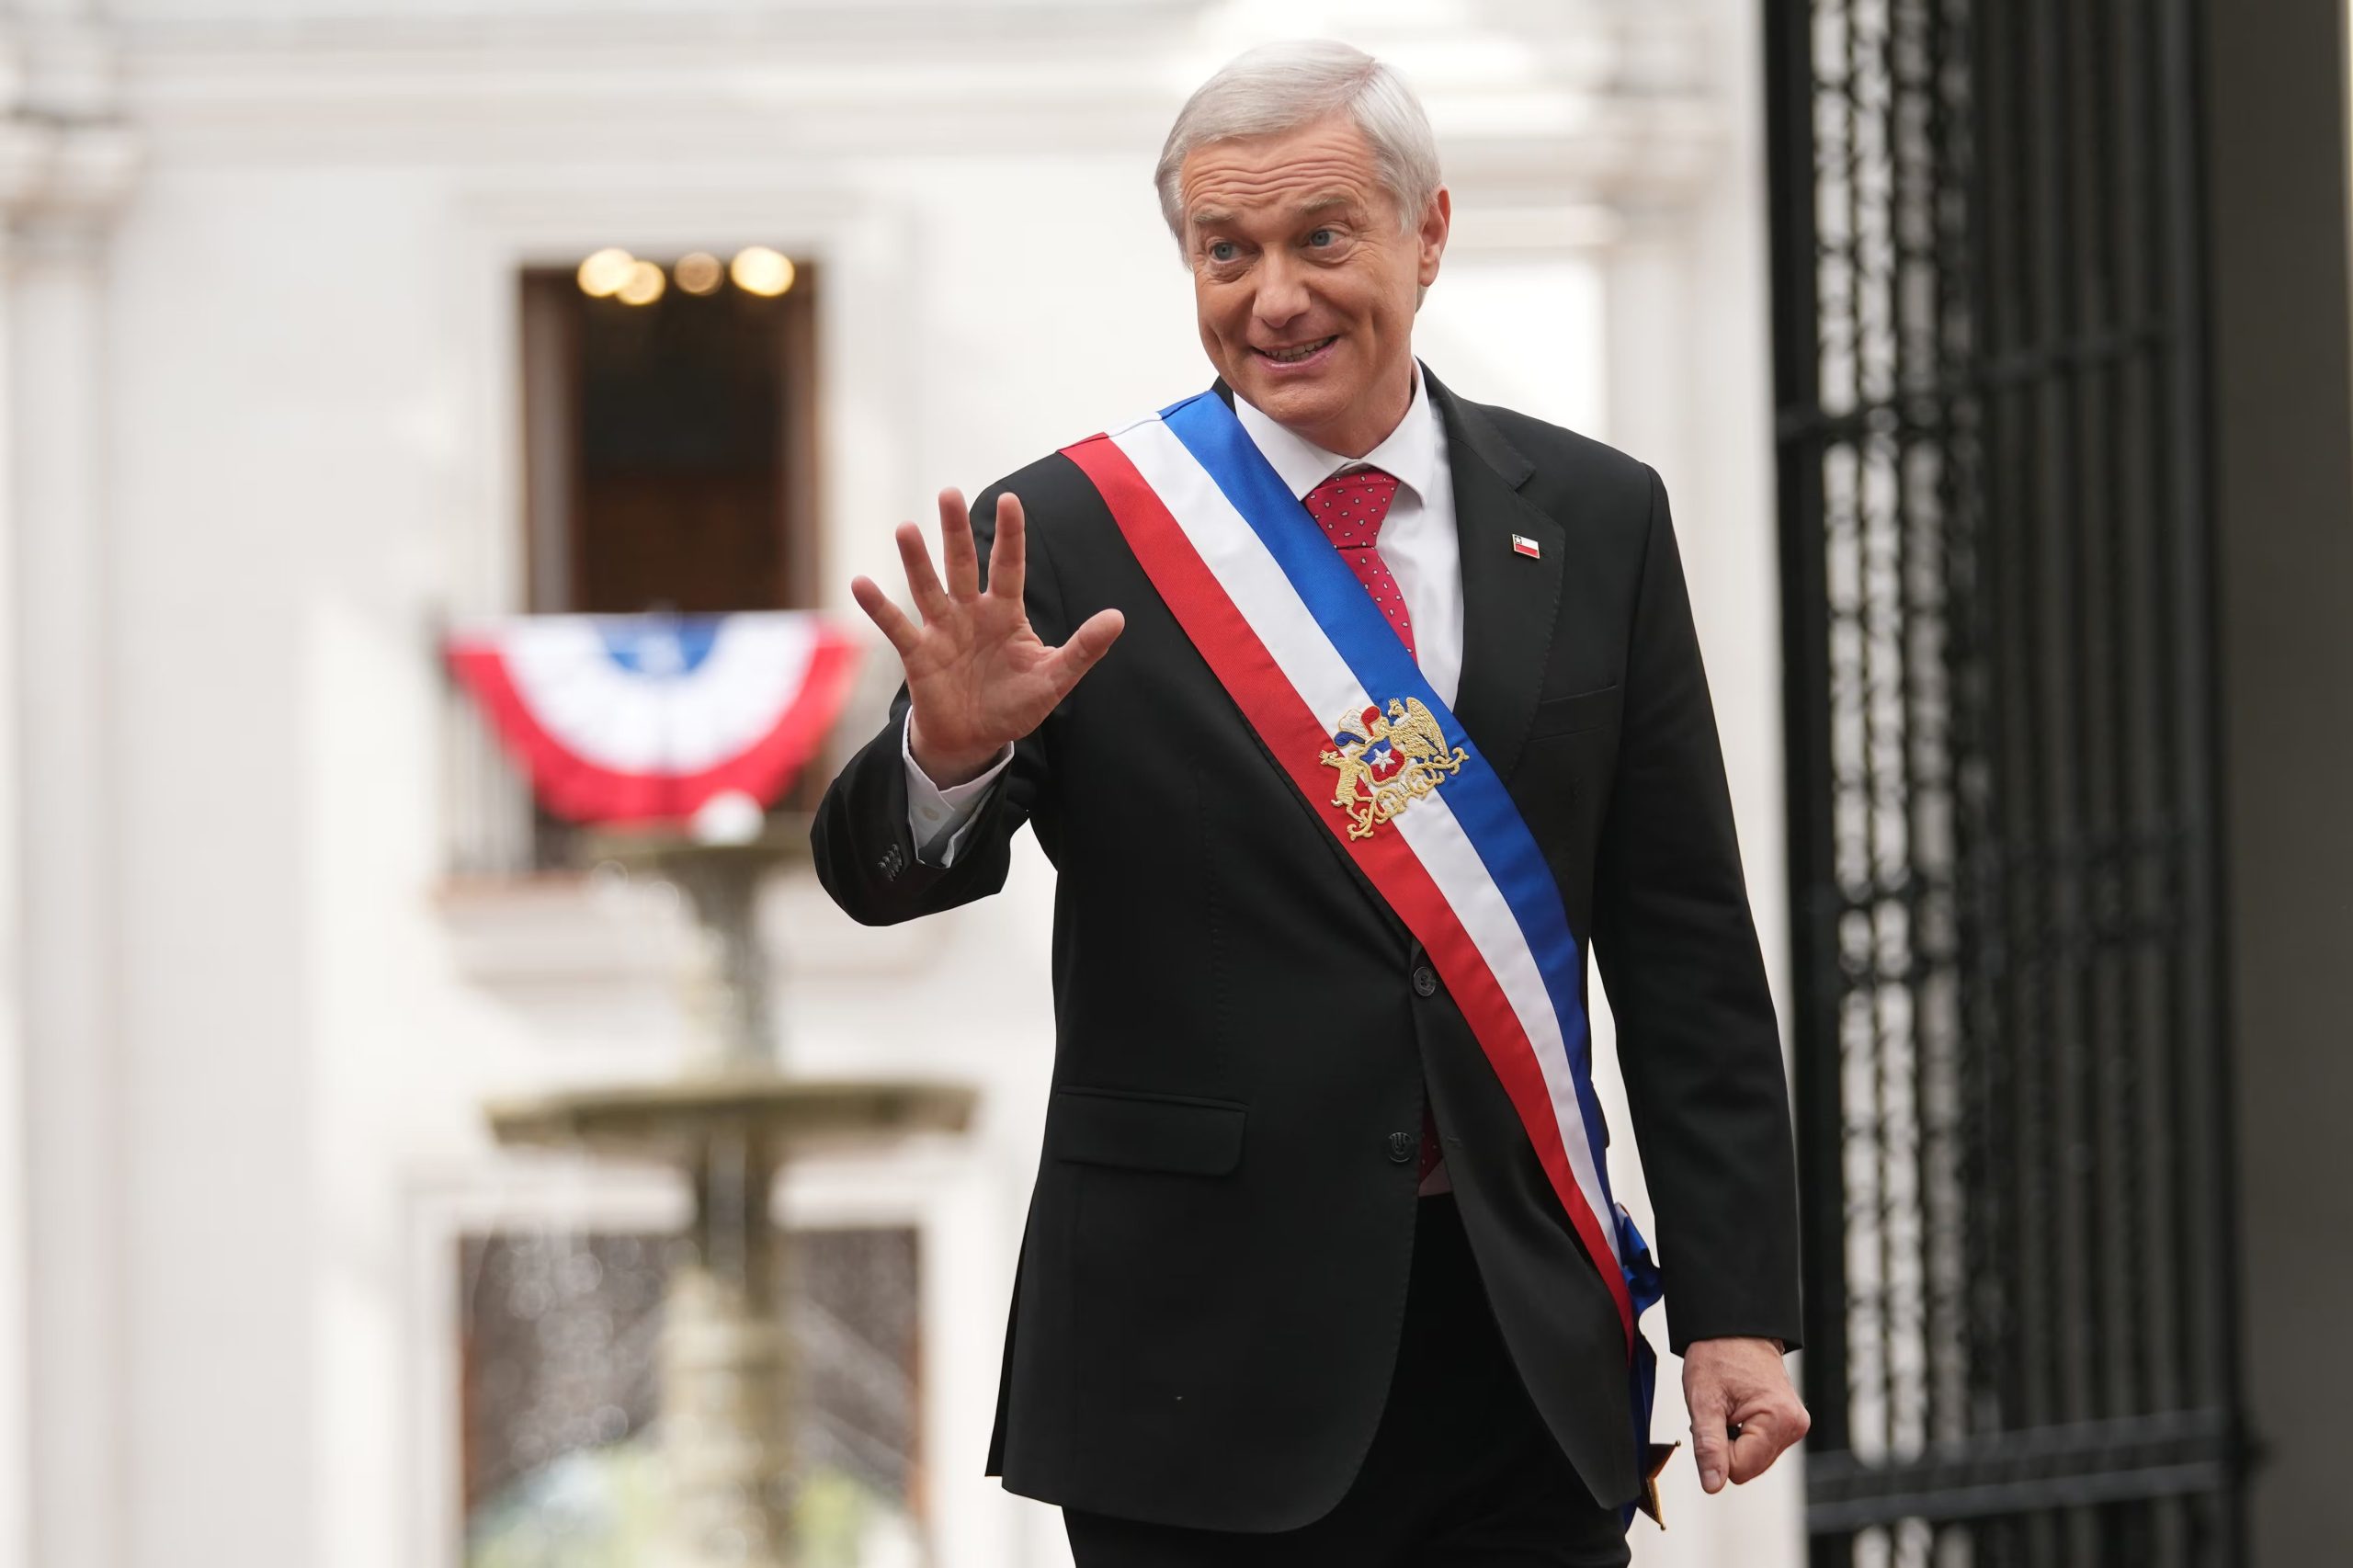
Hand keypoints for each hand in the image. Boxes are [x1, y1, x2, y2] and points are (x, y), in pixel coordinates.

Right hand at [850, 488, 1124, 785]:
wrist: (976, 740)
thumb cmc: (1015, 704)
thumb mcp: (1055, 679)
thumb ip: (1083, 649)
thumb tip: (1117, 617)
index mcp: (1005, 611)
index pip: (1008, 565)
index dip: (1010, 535)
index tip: (1012, 500)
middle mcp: (970, 611)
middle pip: (961, 563)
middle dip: (955, 530)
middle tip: (949, 493)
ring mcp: (941, 629)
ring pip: (927, 586)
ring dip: (915, 559)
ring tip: (905, 528)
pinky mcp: (917, 654)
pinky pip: (896, 626)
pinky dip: (878, 607)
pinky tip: (860, 582)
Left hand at [1682, 1336, 1808, 1494]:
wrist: (1734, 1328)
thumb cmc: (1719, 1354)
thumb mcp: (1703, 1400)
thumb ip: (1708, 1446)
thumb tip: (1713, 1485)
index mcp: (1778, 1420)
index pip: (1739, 1469)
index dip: (1717, 1450)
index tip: (1714, 1419)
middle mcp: (1794, 1426)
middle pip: (1749, 1467)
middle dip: (1727, 1445)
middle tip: (1721, 1411)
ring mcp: (1794, 1426)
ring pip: (1753, 1459)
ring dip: (1734, 1440)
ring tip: (1730, 1407)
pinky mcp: (1789, 1424)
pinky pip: (1760, 1447)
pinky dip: (1743, 1434)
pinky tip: (1739, 1410)